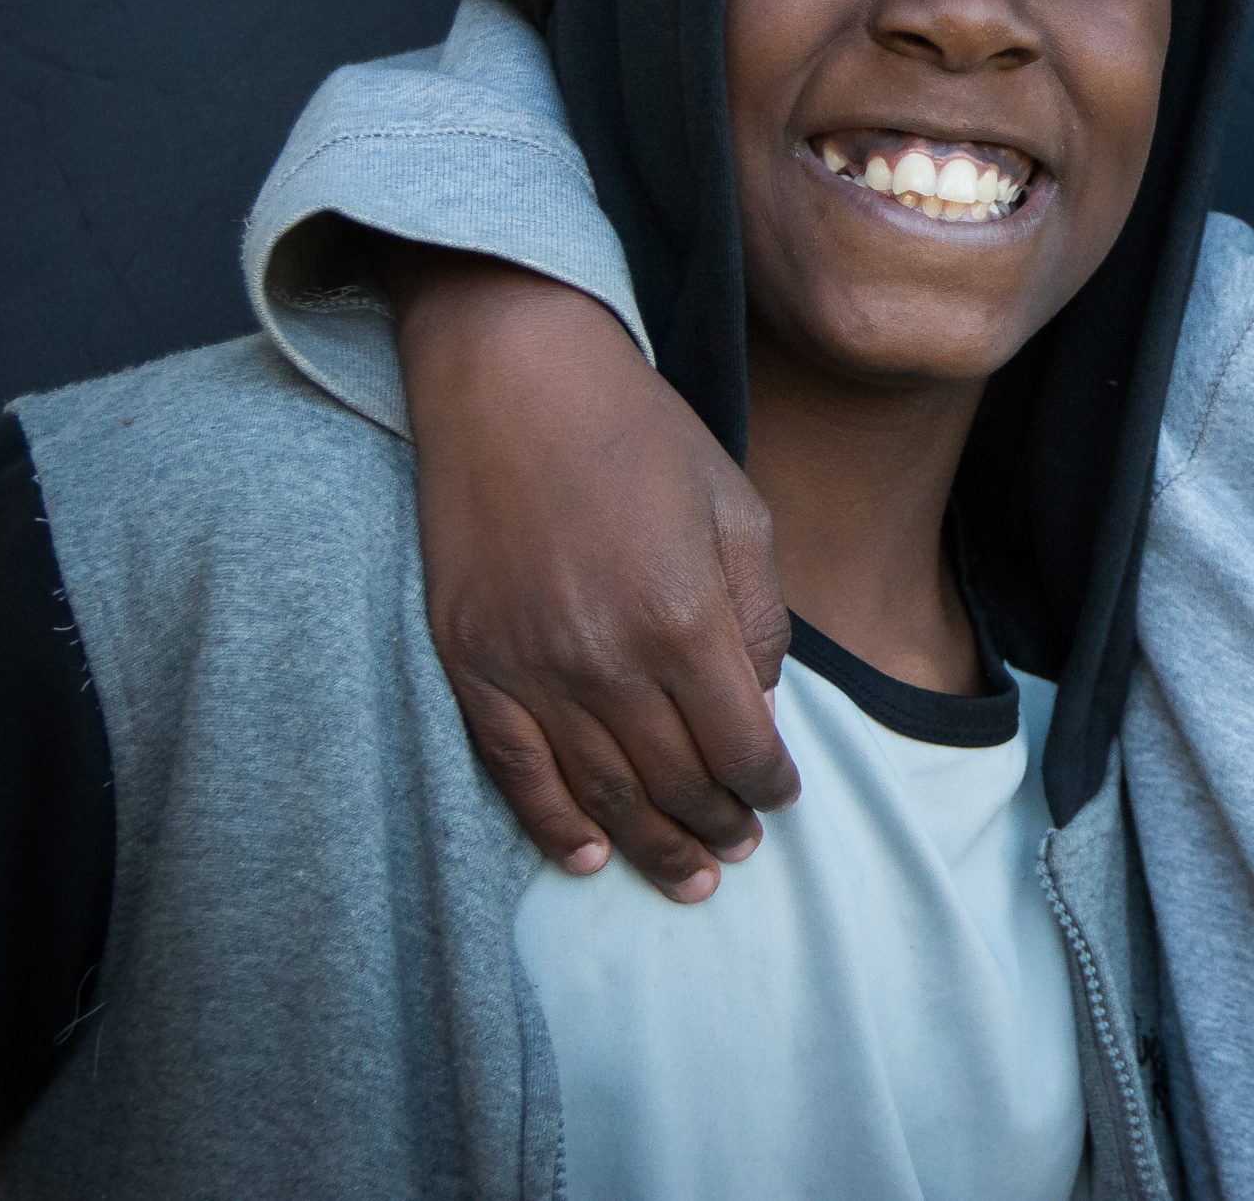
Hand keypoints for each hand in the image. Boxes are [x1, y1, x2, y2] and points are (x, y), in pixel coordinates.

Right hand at [383, 246, 799, 901]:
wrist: (513, 378)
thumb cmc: (638, 434)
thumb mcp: (736, 509)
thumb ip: (758, 617)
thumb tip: (759, 702)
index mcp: (684, 618)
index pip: (741, 746)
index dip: (768, 786)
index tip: (781, 797)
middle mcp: (607, 658)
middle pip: (674, 782)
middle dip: (717, 826)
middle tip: (738, 850)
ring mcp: (530, 667)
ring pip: (601, 794)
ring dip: (650, 844)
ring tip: (685, 875)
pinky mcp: (472, 662)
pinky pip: (515, 772)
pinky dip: (554, 826)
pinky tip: (589, 857)